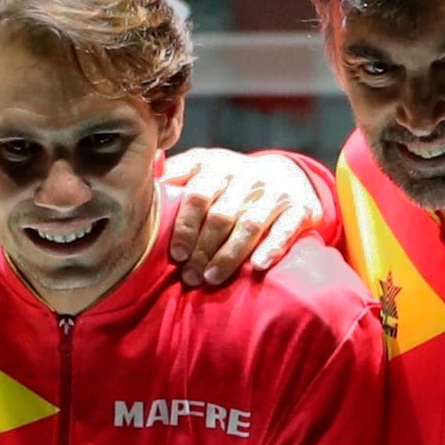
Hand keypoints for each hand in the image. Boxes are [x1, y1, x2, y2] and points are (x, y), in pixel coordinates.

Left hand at [160, 148, 319, 284]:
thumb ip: (175, 173)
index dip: (186, 226)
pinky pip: (285, 229)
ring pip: (249, 225)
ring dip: (229, 255)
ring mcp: (274, 193)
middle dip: (203, 249)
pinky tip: (257, 266)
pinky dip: (272, 248)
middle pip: (221, 215)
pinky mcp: (299, 209)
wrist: (288, 175)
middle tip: (190, 276)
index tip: (176, 253)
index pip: (198, 194)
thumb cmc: (232, 181)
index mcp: (219, 166)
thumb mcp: (205, 167)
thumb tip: (145, 179)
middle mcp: (247, 177)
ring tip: (212, 278)